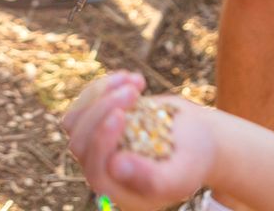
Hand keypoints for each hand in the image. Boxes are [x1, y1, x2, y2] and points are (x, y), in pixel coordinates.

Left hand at [63, 73, 216, 210]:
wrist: (198, 138)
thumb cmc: (194, 159)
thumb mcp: (182, 172)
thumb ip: (153, 179)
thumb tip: (115, 167)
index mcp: (120, 192)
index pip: (96, 172)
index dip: (101, 144)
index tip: (120, 114)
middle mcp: (103, 172)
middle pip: (80, 144)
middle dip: (102, 111)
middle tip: (133, 91)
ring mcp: (97, 147)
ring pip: (75, 122)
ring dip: (101, 95)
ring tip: (136, 82)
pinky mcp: (96, 124)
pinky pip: (84, 104)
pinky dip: (105, 86)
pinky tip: (135, 81)